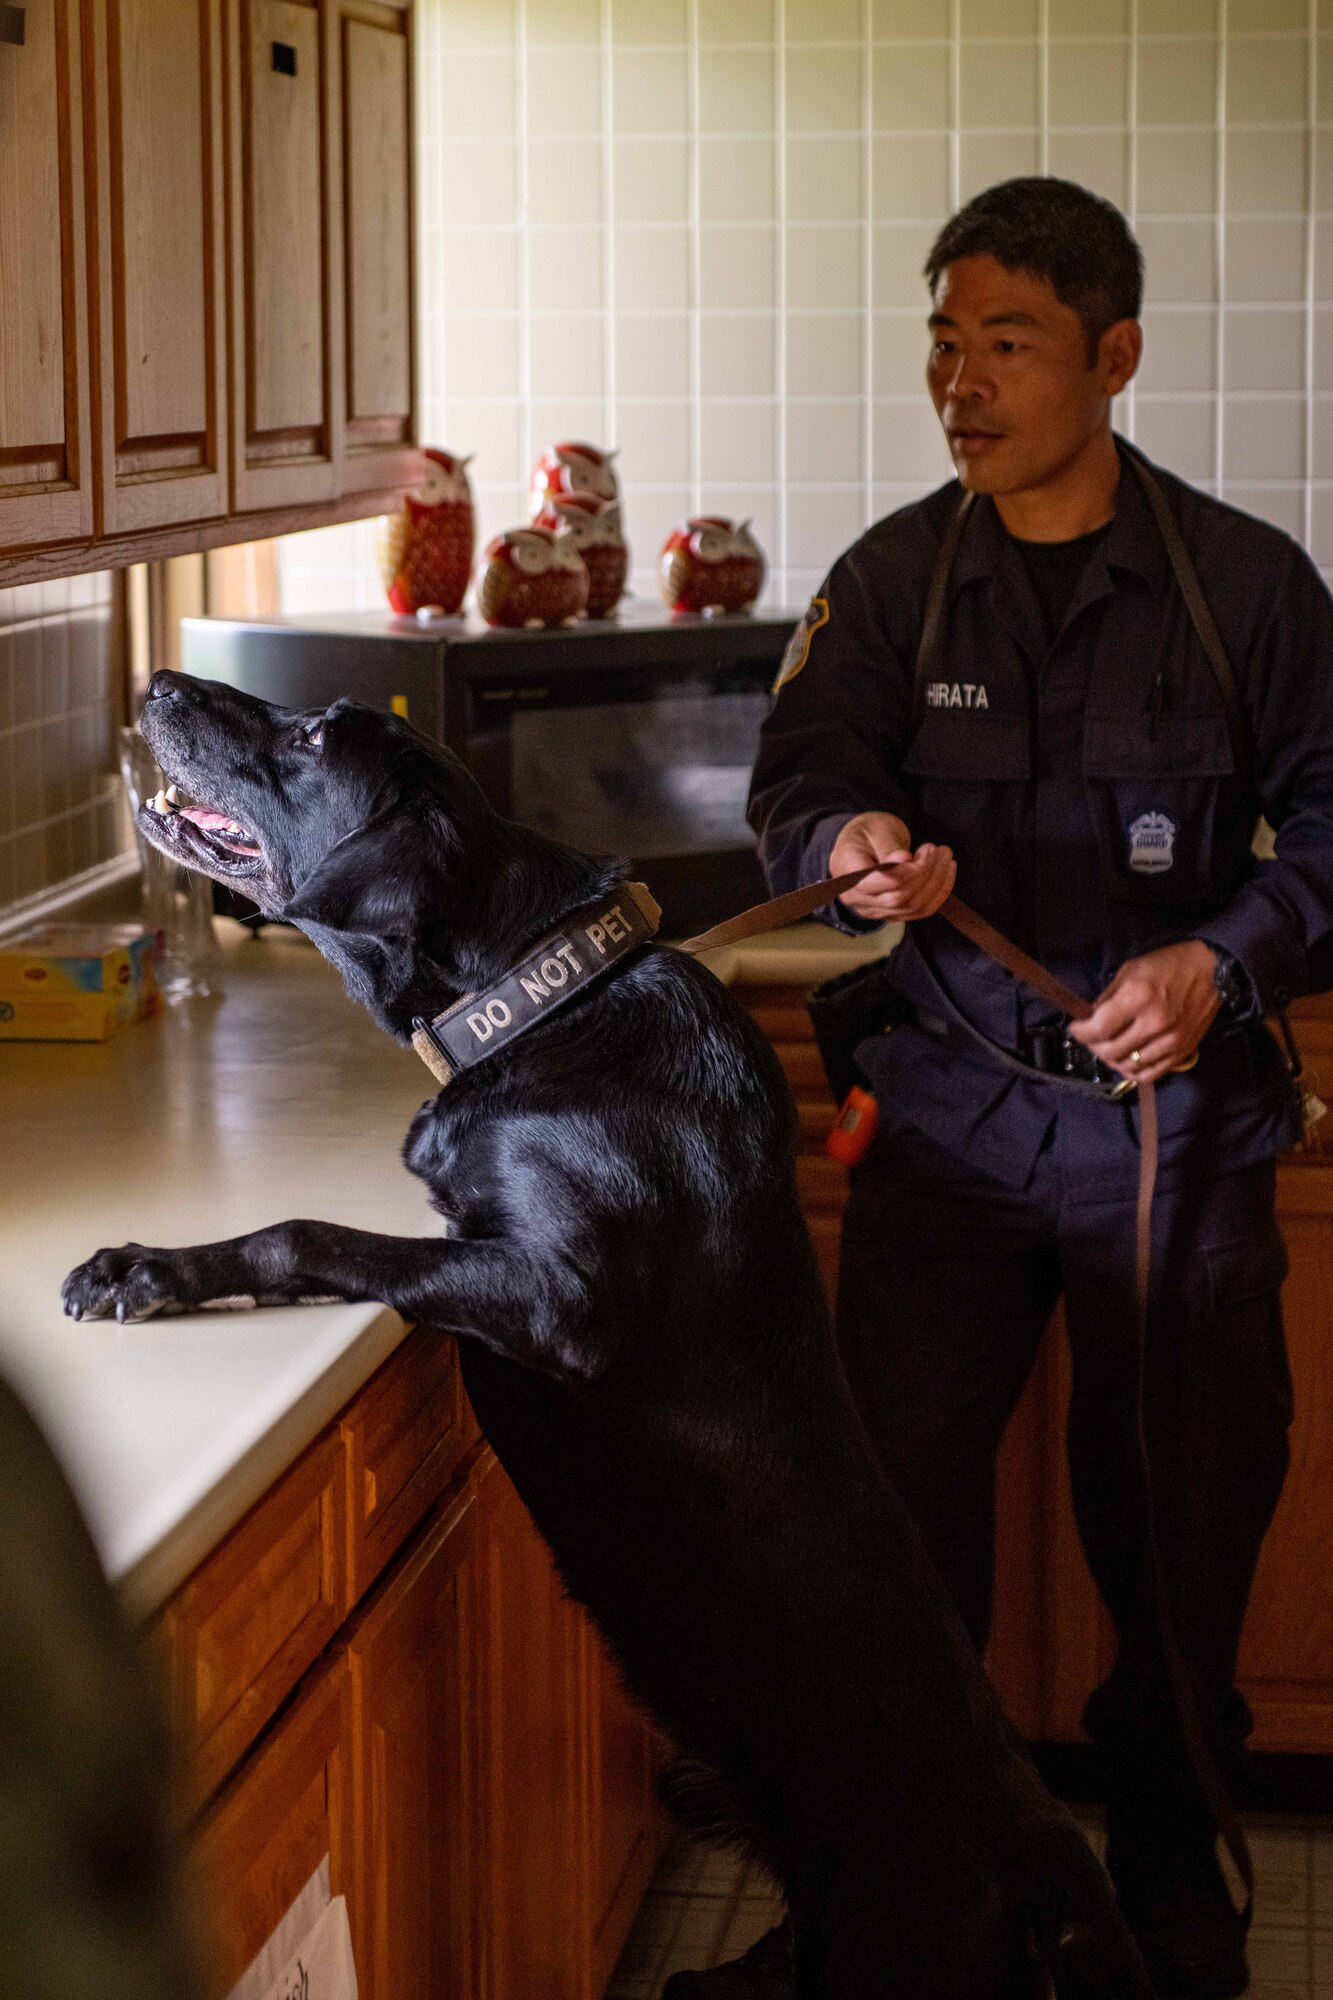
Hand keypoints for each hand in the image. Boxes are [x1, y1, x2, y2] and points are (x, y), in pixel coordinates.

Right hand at [828, 811, 956, 923]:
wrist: (861, 847)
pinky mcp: (891, 914)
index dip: (906, 872)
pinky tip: (946, 874)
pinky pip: (918, 912)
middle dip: (926, 874)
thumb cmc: (867, 833)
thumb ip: (887, 844)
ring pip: (911, 907)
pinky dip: (938, 894)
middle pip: (897, 898)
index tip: (926, 851)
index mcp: (847, 870)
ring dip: (936, 883)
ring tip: (945, 858)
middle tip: (940, 850)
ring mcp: (873, 909)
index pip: (876, 883)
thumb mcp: (876, 827)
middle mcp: (856, 896)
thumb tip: (903, 859)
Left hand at [1067, 940, 1219, 1083]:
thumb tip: (1090, 1017)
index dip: (1080, 1032)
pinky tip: (1127, 1061)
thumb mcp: (1131, 970)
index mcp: (1138, 998)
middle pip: (1110, 1051)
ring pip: (1128, 1066)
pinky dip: (1134, 1071)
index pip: (1099, 1029)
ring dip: (1112, 1059)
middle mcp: (1154, 1023)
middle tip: (1091, 1038)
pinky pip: (1151, 1073)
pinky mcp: (1182, 1051)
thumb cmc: (1170, 965)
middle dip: (1093, 1046)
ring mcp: (1170, 1041)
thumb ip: (1108, 997)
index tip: (1075, 1028)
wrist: (1213, 971)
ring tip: (1109, 1048)